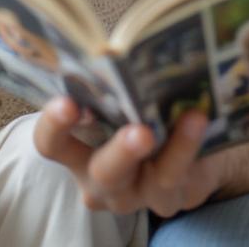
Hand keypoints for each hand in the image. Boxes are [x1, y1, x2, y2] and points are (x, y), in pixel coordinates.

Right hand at [34, 97, 248, 216]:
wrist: (188, 153)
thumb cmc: (141, 113)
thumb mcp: (123, 100)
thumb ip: (114, 82)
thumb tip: (118, 51)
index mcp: (78, 150)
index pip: (52, 143)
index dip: (55, 124)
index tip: (68, 102)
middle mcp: (100, 179)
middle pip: (102, 171)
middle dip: (118, 150)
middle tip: (136, 130)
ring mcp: (136, 194)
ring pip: (147, 178)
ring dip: (157, 149)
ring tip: (175, 123)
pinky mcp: (169, 198)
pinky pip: (176, 175)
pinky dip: (188, 145)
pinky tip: (197, 120)